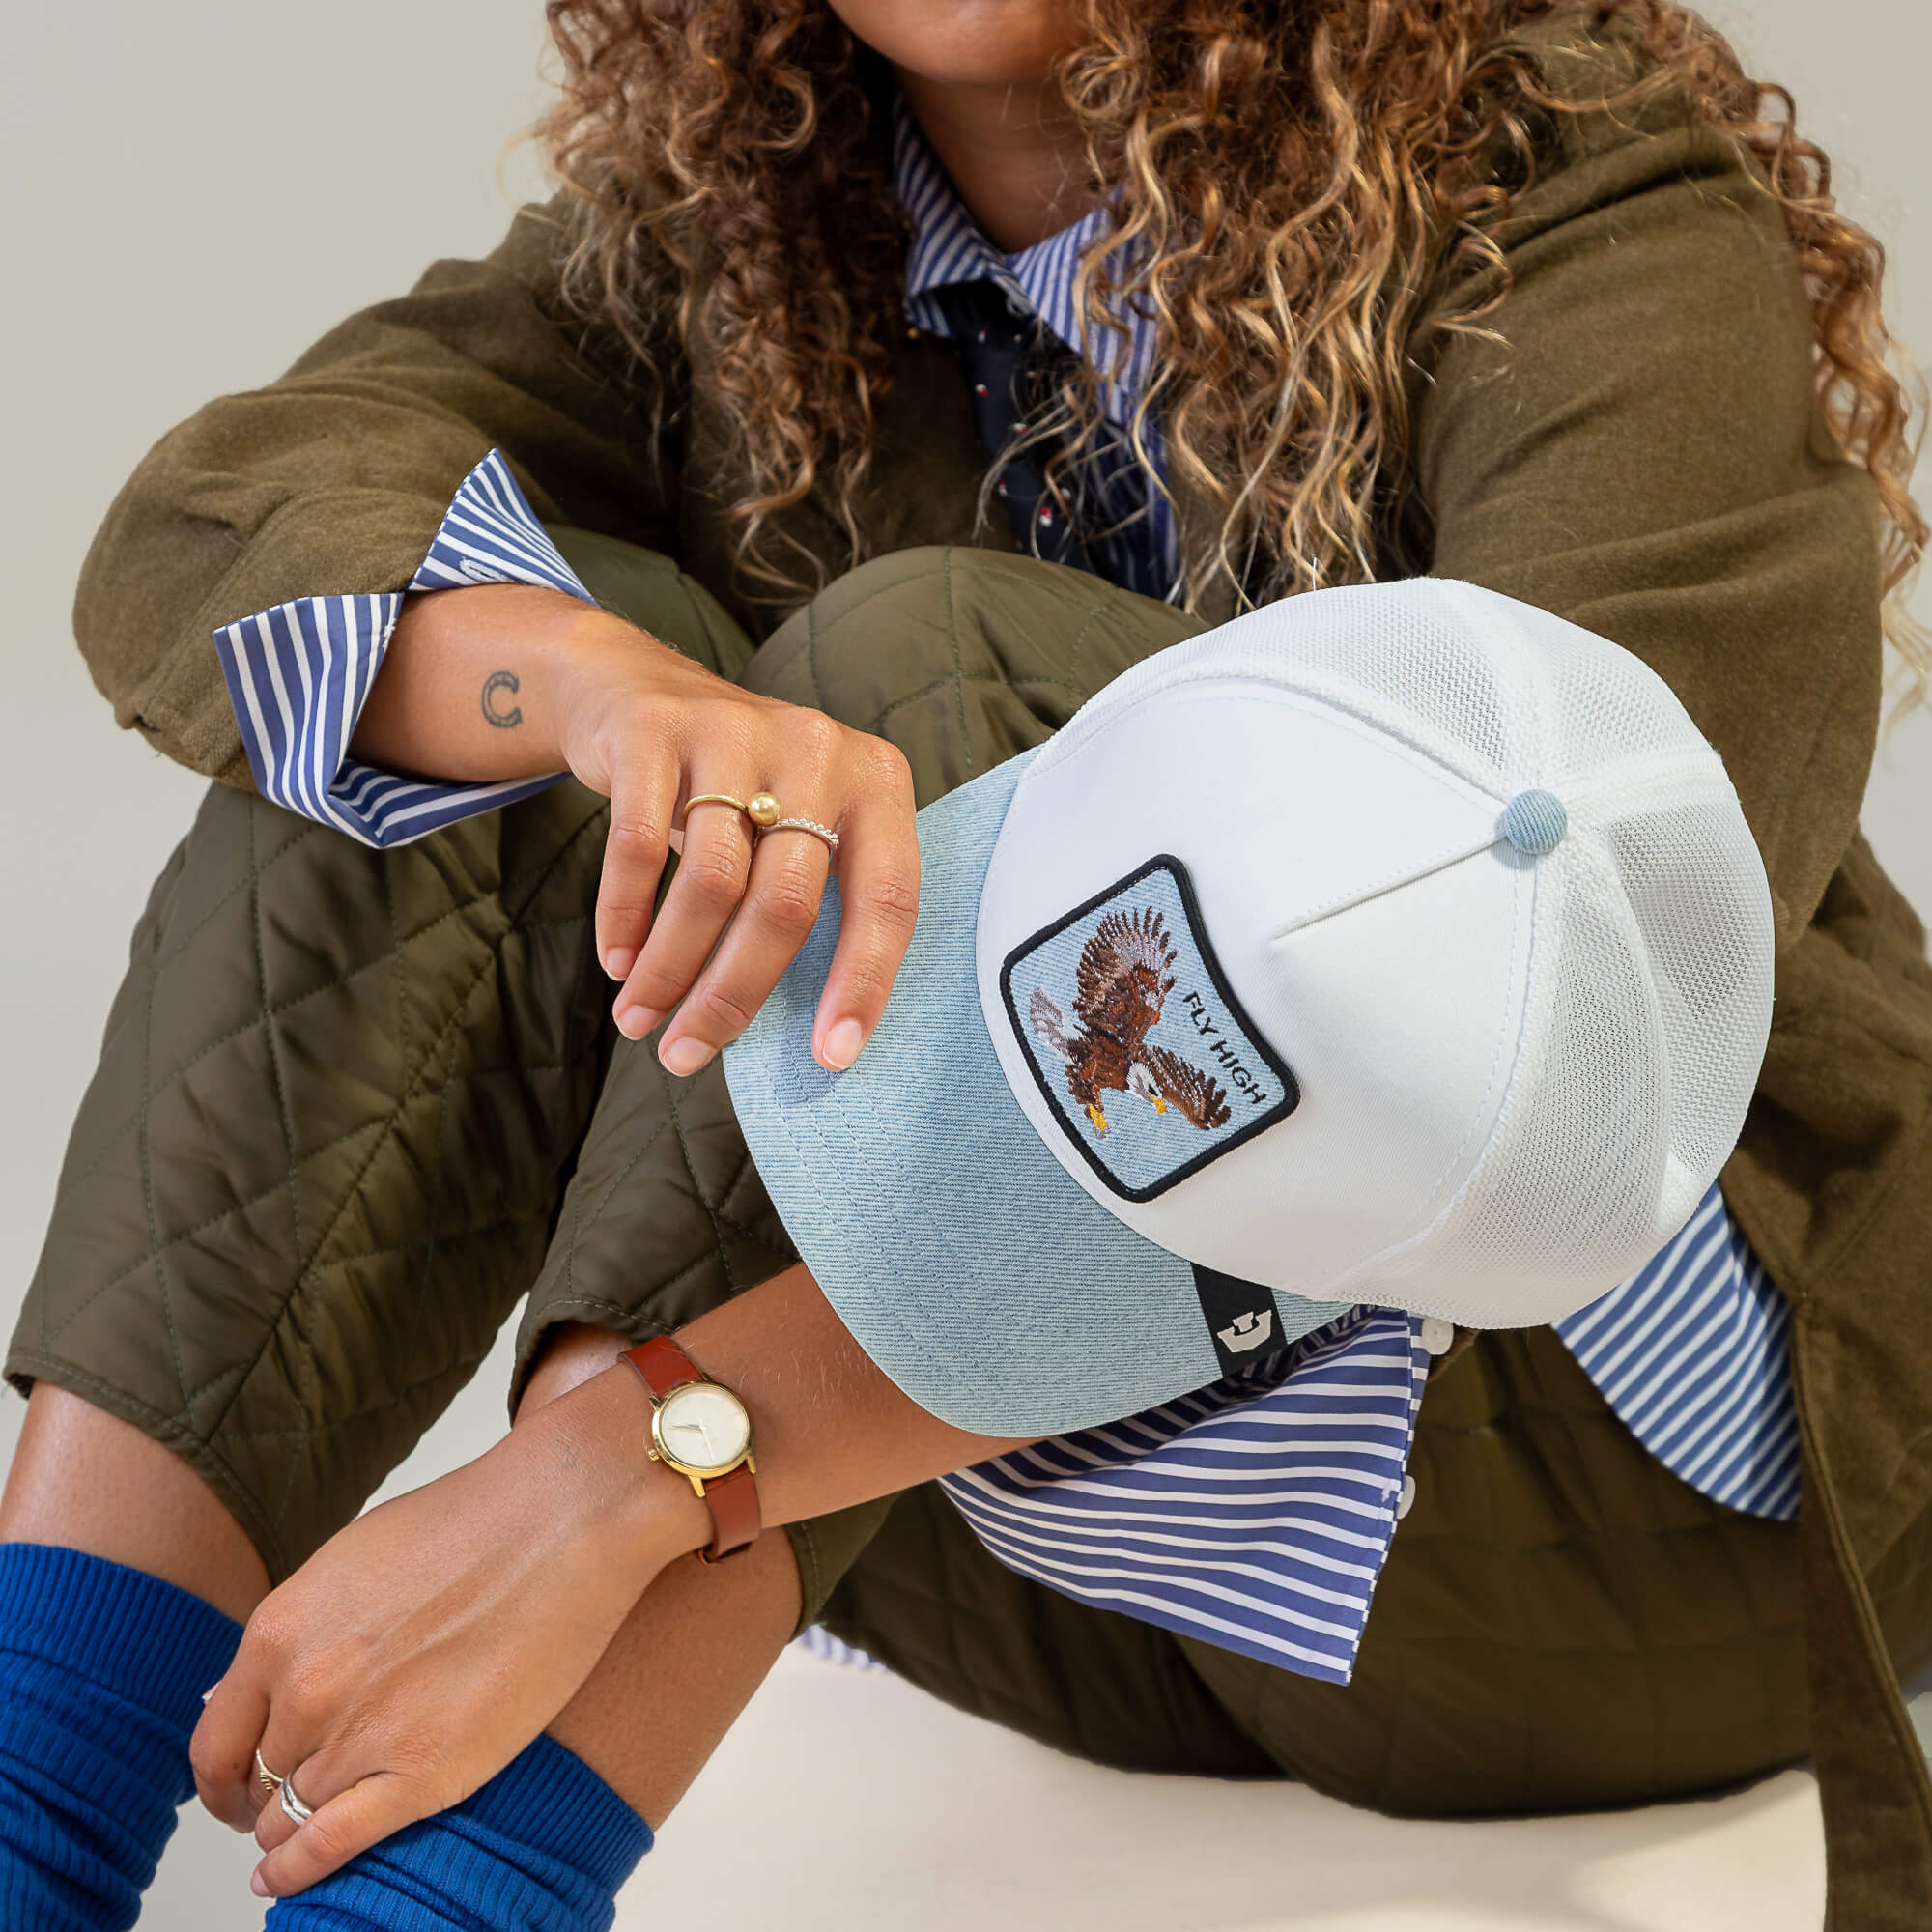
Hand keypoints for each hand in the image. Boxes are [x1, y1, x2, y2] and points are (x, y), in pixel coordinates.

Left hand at [191, 1366, 699, 1898]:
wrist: (565, 1518)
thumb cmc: (476, 1523)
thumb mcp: (352, 1559)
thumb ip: (294, 1632)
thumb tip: (234, 1694)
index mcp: (281, 1630)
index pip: (215, 1740)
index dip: (222, 1776)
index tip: (238, 1787)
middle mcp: (308, 1688)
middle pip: (258, 1783)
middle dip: (268, 1798)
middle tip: (291, 1803)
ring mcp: (363, 1734)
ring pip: (290, 1819)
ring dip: (294, 1828)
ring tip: (310, 1832)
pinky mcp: (425, 1771)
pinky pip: (330, 1847)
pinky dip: (298, 1874)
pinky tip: (287, 1880)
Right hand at [548, 614, 919, 1076]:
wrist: (638, 688)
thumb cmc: (740, 791)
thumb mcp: (803, 822)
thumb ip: (822, 898)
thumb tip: (814, 1035)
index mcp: (876, 782)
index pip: (888, 898)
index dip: (864, 983)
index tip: (831, 1056)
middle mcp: (817, 749)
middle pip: (787, 903)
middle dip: (733, 994)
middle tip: (688, 1054)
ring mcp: (736, 731)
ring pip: (711, 883)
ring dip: (669, 968)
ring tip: (640, 1019)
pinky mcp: (656, 730)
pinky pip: (639, 846)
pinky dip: (623, 916)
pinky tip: (616, 960)